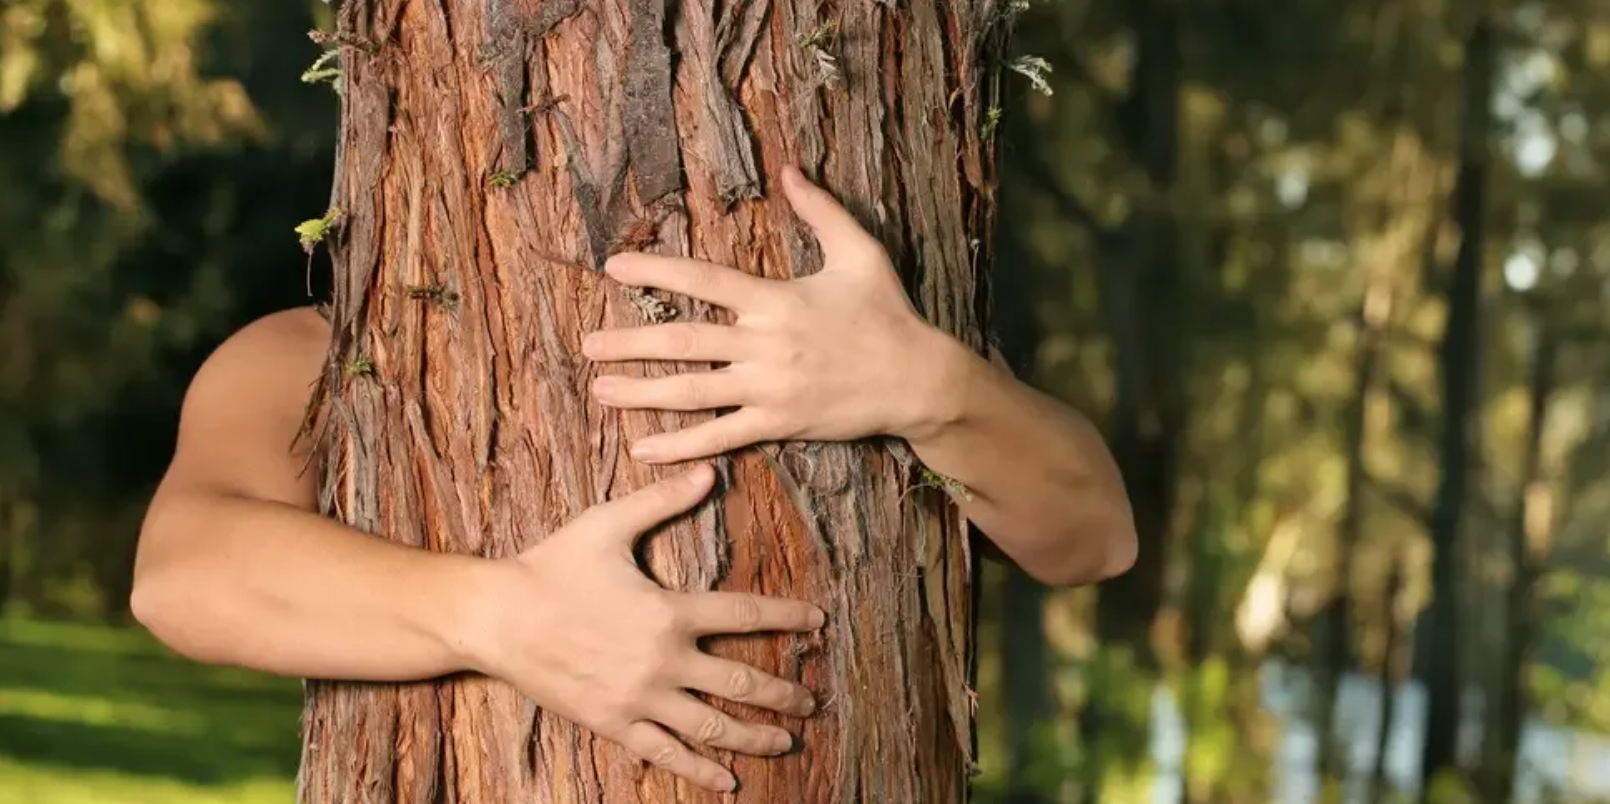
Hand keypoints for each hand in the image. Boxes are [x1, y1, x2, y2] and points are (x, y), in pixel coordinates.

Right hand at [468, 465, 823, 791]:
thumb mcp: (607, 524)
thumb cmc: (550, 566)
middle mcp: (662, 660)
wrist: (494, 618)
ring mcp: (639, 698)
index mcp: (668, 611)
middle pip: (740, 681)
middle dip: (783, 692)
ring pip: (711, 725)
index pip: (743, 615)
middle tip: (812, 699)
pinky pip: (665, 753)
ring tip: (787, 741)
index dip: (786, 618)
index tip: (817, 623)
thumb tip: (709, 471)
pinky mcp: (613, 723)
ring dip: (755, 737)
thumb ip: (662, 500)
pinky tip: (728, 782)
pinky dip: (700, 770)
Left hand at [583, 166, 957, 463]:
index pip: (702, 279)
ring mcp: (768, 388)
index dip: (655, 269)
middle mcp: (764, 343)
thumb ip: (820, 211)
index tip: (614, 266)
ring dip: (640, 391)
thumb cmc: (888, 314)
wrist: (917, 379)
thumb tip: (790, 169)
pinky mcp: (778, 424)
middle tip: (587, 344)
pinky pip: (719, 437)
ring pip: (691, 391)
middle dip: (629, 342)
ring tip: (600, 389)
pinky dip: (678, 445)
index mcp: (775, 299)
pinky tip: (642, 447)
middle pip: (682, 339)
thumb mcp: (860, 252)